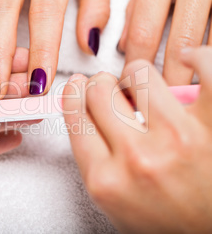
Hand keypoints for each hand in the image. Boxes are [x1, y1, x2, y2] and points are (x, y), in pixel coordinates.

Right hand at [63, 47, 211, 232]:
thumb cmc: (169, 225)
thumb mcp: (114, 202)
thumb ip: (94, 159)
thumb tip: (85, 109)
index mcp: (106, 181)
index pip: (75, 117)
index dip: (74, 94)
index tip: (79, 86)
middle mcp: (138, 159)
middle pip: (99, 91)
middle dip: (101, 85)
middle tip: (111, 88)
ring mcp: (178, 139)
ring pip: (138, 73)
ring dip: (137, 76)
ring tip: (146, 87)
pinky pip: (206, 68)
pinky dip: (196, 57)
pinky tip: (187, 61)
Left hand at [117, 0, 211, 84]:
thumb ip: (137, 4)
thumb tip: (122, 45)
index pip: (142, 33)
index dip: (135, 67)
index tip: (132, 85)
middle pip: (178, 48)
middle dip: (169, 82)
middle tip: (161, 101)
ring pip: (207, 47)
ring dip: (195, 76)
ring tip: (186, 93)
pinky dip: (211, 58)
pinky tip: (205, 73)